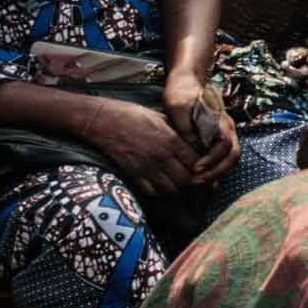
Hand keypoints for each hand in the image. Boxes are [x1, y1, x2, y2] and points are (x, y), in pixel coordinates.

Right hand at [86, 100, 204, 197]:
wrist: (102, 120)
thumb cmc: (131, 114)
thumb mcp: (160, 116)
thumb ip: (176, 130)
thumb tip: (191, 138)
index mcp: (170, 140)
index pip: (195, 161)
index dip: (203, 168)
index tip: (205, 169)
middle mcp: (160, 156)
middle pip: (186, 179)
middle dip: (194, 183)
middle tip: (197, 183)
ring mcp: (146, 167)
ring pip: (170, 189)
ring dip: (178, 190)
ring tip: (182, 188)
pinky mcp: (132, 174)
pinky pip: (151, 192)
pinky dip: (160, 193)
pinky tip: (163, 188)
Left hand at [162, 72, 239, 185]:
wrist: (186, 80)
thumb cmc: (180, 92)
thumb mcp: (178, 107)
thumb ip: (186, 128)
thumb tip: (194, 149)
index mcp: (219, 120)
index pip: (225, 146)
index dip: (212, 160)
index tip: (195, 168)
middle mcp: (227, 127)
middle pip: (233, 155)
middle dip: (217, 172)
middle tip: (196, 181)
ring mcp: (224, 132)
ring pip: (230, 158)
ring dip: (216, 172)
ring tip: (197, 181)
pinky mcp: (217, 136)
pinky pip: (222, 156)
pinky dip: (214, 168)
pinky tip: (199, 175)